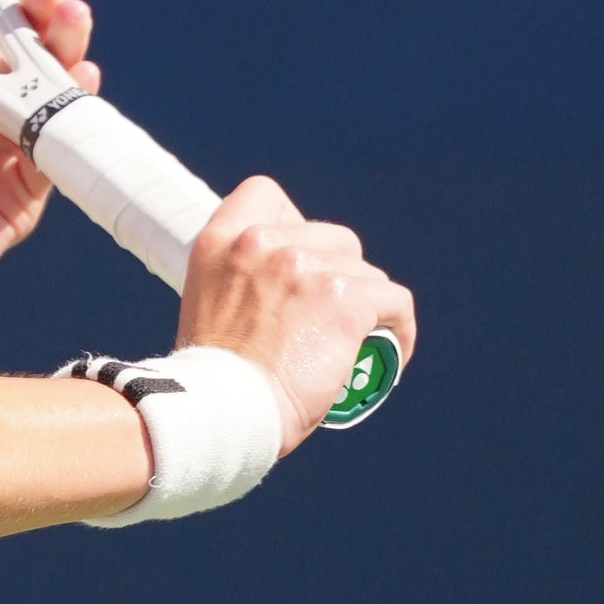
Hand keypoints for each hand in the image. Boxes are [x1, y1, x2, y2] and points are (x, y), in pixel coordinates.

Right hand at [177, 179, 417, 449]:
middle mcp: (264, 244)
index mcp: (222, 241)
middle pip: (333, 238)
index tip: (298, 260)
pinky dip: (399, 326)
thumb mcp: (205, 306)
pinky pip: (394, 303)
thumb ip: (239, 280)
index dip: (290, 223)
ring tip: (360, 342)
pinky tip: (394, 347)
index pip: (263, 194)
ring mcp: (308, 268)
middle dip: (340, 274)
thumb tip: (277, 293)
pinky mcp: (346, 300)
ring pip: (366, 275)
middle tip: (332, 316)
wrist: (224, 410)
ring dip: (366, 306)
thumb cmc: (213, 379)